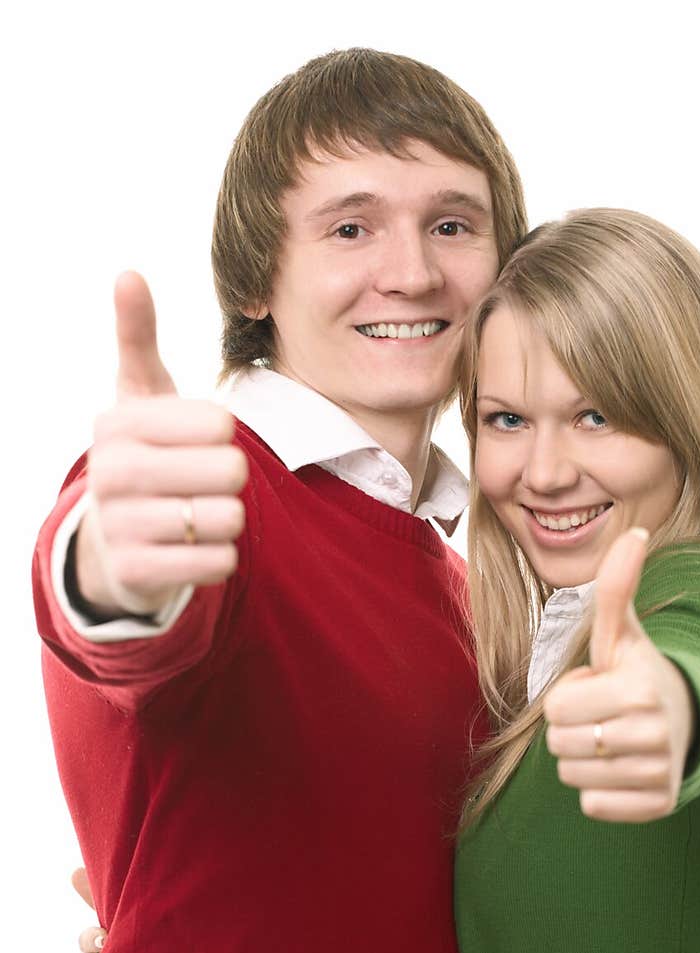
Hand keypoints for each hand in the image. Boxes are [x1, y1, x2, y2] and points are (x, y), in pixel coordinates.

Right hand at [76, 271, 246, 617]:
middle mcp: (111, 473)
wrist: (108, 543)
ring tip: (200, 515)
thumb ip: (137, 338)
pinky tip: (199, 547)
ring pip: (227, 519)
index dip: (225, 435)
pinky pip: (217, 562)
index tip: (199, 441)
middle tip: (207, 483)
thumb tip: (128, 273)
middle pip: (230, 471)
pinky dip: (222, 557)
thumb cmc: (139, 456)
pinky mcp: (138, 573)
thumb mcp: (136, 396)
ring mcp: (121, 525)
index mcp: (119, 423)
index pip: (219, 423)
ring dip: (229, 520)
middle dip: (233, 480)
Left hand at [543, 528, 695, 821]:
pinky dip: (601, 793)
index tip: (598, 688)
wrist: (690, 721)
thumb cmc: (637, 673)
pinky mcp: (660, 805)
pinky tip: (625, 769)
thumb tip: (635, 530)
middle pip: (558, 746)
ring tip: (614, 740)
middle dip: (572, 729)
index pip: (553, 708)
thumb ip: (615, 587)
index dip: (567, 696)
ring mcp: (659, 773)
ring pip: (572, 779)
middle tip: (605, 716)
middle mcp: (654, 734)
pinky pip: (593, 807)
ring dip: (584, 760)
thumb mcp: (621, 633)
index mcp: (638, 689)